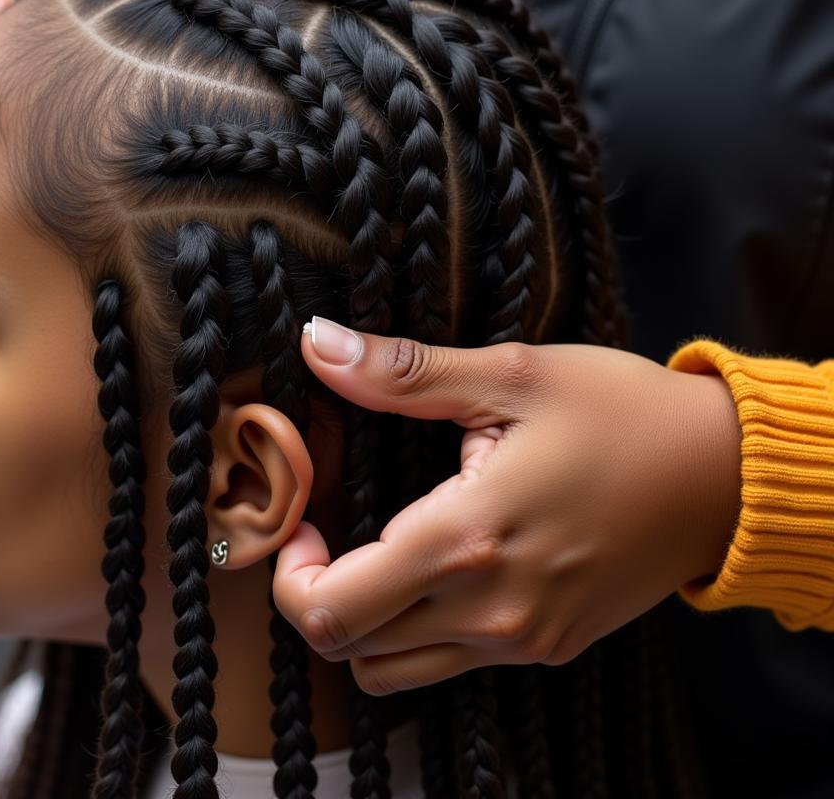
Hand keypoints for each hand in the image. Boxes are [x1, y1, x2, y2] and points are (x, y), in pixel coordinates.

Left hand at [273, 319, 741, 694]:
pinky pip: (451, 662)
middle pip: (352, 650)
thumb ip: (403, 372)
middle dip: (318, 598)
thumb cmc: (622, 414)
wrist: (725, 476)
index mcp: (468, 539)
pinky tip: (439, 566)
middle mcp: (490, 609)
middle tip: (330, 538)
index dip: (292, 575)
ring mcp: (522, 639)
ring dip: (366, 622)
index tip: (307, 525)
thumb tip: (318, 345)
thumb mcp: (512, 376)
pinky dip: (419, 630)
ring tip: (380, 553)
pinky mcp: (548, 646)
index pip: (332, 610)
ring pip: (395, 671)